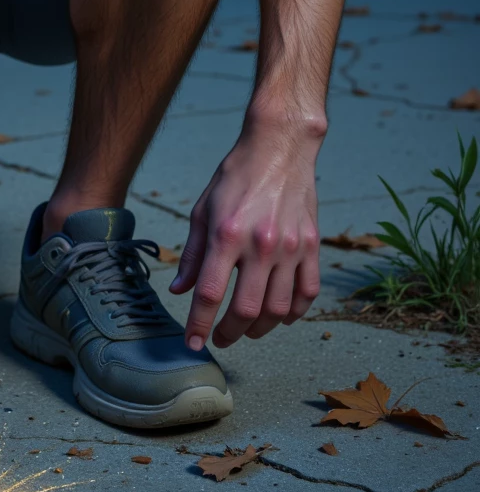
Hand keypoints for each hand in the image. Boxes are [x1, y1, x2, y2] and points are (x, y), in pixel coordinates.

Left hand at [167, 121, 321, 349]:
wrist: (279, 147)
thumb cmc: (236, 176)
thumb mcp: (203, 210)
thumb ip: (193, 254)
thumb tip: (180, 291)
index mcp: (227, 234)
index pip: (210, 294)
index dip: (199, 325)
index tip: (193, 343)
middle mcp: (261, 244)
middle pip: (247, 310)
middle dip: (229, 333)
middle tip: (220, 339)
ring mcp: (291, 247)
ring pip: (279, 310)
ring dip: (260, 329)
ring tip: (246, 329)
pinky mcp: (312, 245)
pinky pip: (307, 293)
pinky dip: (294, 313)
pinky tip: (280, 316)